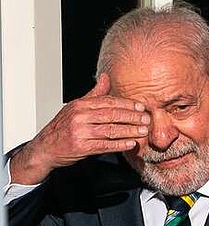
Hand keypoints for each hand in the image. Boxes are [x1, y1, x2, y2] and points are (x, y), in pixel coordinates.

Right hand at [9, 73, 149, 184]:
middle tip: (146, 119)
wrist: (45, 148)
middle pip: (112, 115)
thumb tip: (106, 77)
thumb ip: (94, 94)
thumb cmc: (62, 127)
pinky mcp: (81, 147)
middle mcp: (80, 117)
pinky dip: (120, 144)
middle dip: (132, 117)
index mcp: (80, 105)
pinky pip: (105, 145)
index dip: (127, 104)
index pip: (108, 102)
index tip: (141, 107)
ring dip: (129, 131)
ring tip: (142, 131)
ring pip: (110, 130)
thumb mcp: (76, 107)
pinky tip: (131, 144)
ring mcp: (80, 132)